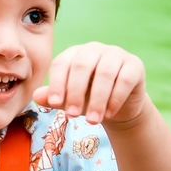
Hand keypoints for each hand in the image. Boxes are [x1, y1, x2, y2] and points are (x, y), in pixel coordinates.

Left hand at [32, 42, 147, 126]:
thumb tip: (36, 97)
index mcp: (74, 54)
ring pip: (105, 73)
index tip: (53, 104)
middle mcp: (95, 49)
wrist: (118, 107)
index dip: (56, 83)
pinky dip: (115, 98)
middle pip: (82, 65)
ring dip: (97, 100)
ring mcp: (116, 54)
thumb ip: (54, 97)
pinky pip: (125, 79)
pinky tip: (109, 114)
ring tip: (92, 121)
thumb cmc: (88, 100)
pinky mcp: (134, 65)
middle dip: (75, 92)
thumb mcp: (69, 100)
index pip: (62, 63)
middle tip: (71, 115)